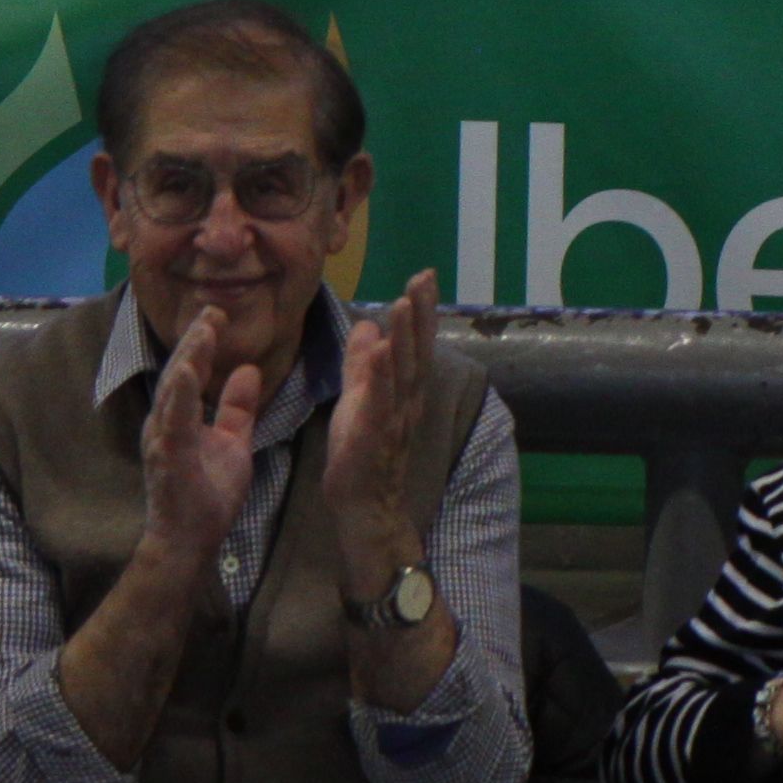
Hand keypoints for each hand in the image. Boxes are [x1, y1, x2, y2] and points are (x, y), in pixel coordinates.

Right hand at [139, 301, 264, 561]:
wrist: (190, 541)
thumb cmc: (207, 494)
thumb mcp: (233, 442)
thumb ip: (238, 408)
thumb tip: (247, 369)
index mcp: (180, 418)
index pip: (191, 372)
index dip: (202, 343)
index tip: (218, 314)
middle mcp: (165, 422)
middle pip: (179, 372)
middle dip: (195, 340)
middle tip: (212, 309)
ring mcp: (163, 439)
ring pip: (173, 390)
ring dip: (189, 358)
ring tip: (204, 329)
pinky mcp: (167, 457)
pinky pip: (174, 422)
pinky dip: (181, 395)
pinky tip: (189, 373)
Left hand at [318, 269, 437, 569]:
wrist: (363, 506)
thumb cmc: (361, 454)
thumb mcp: (359, 400)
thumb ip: (362, 365)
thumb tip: (365, 326)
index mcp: (404, 392)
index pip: (414, 345)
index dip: (420, 312)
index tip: (423, 277)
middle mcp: (406, 401)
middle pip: (415, 352)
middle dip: (419, 314)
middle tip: (422, 278)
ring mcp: (392, 419)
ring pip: (400, 373)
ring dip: (403, 337)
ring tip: (402, 303)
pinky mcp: (372, 436)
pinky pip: (378, 402)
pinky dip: (380, 376)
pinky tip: (380, 350)